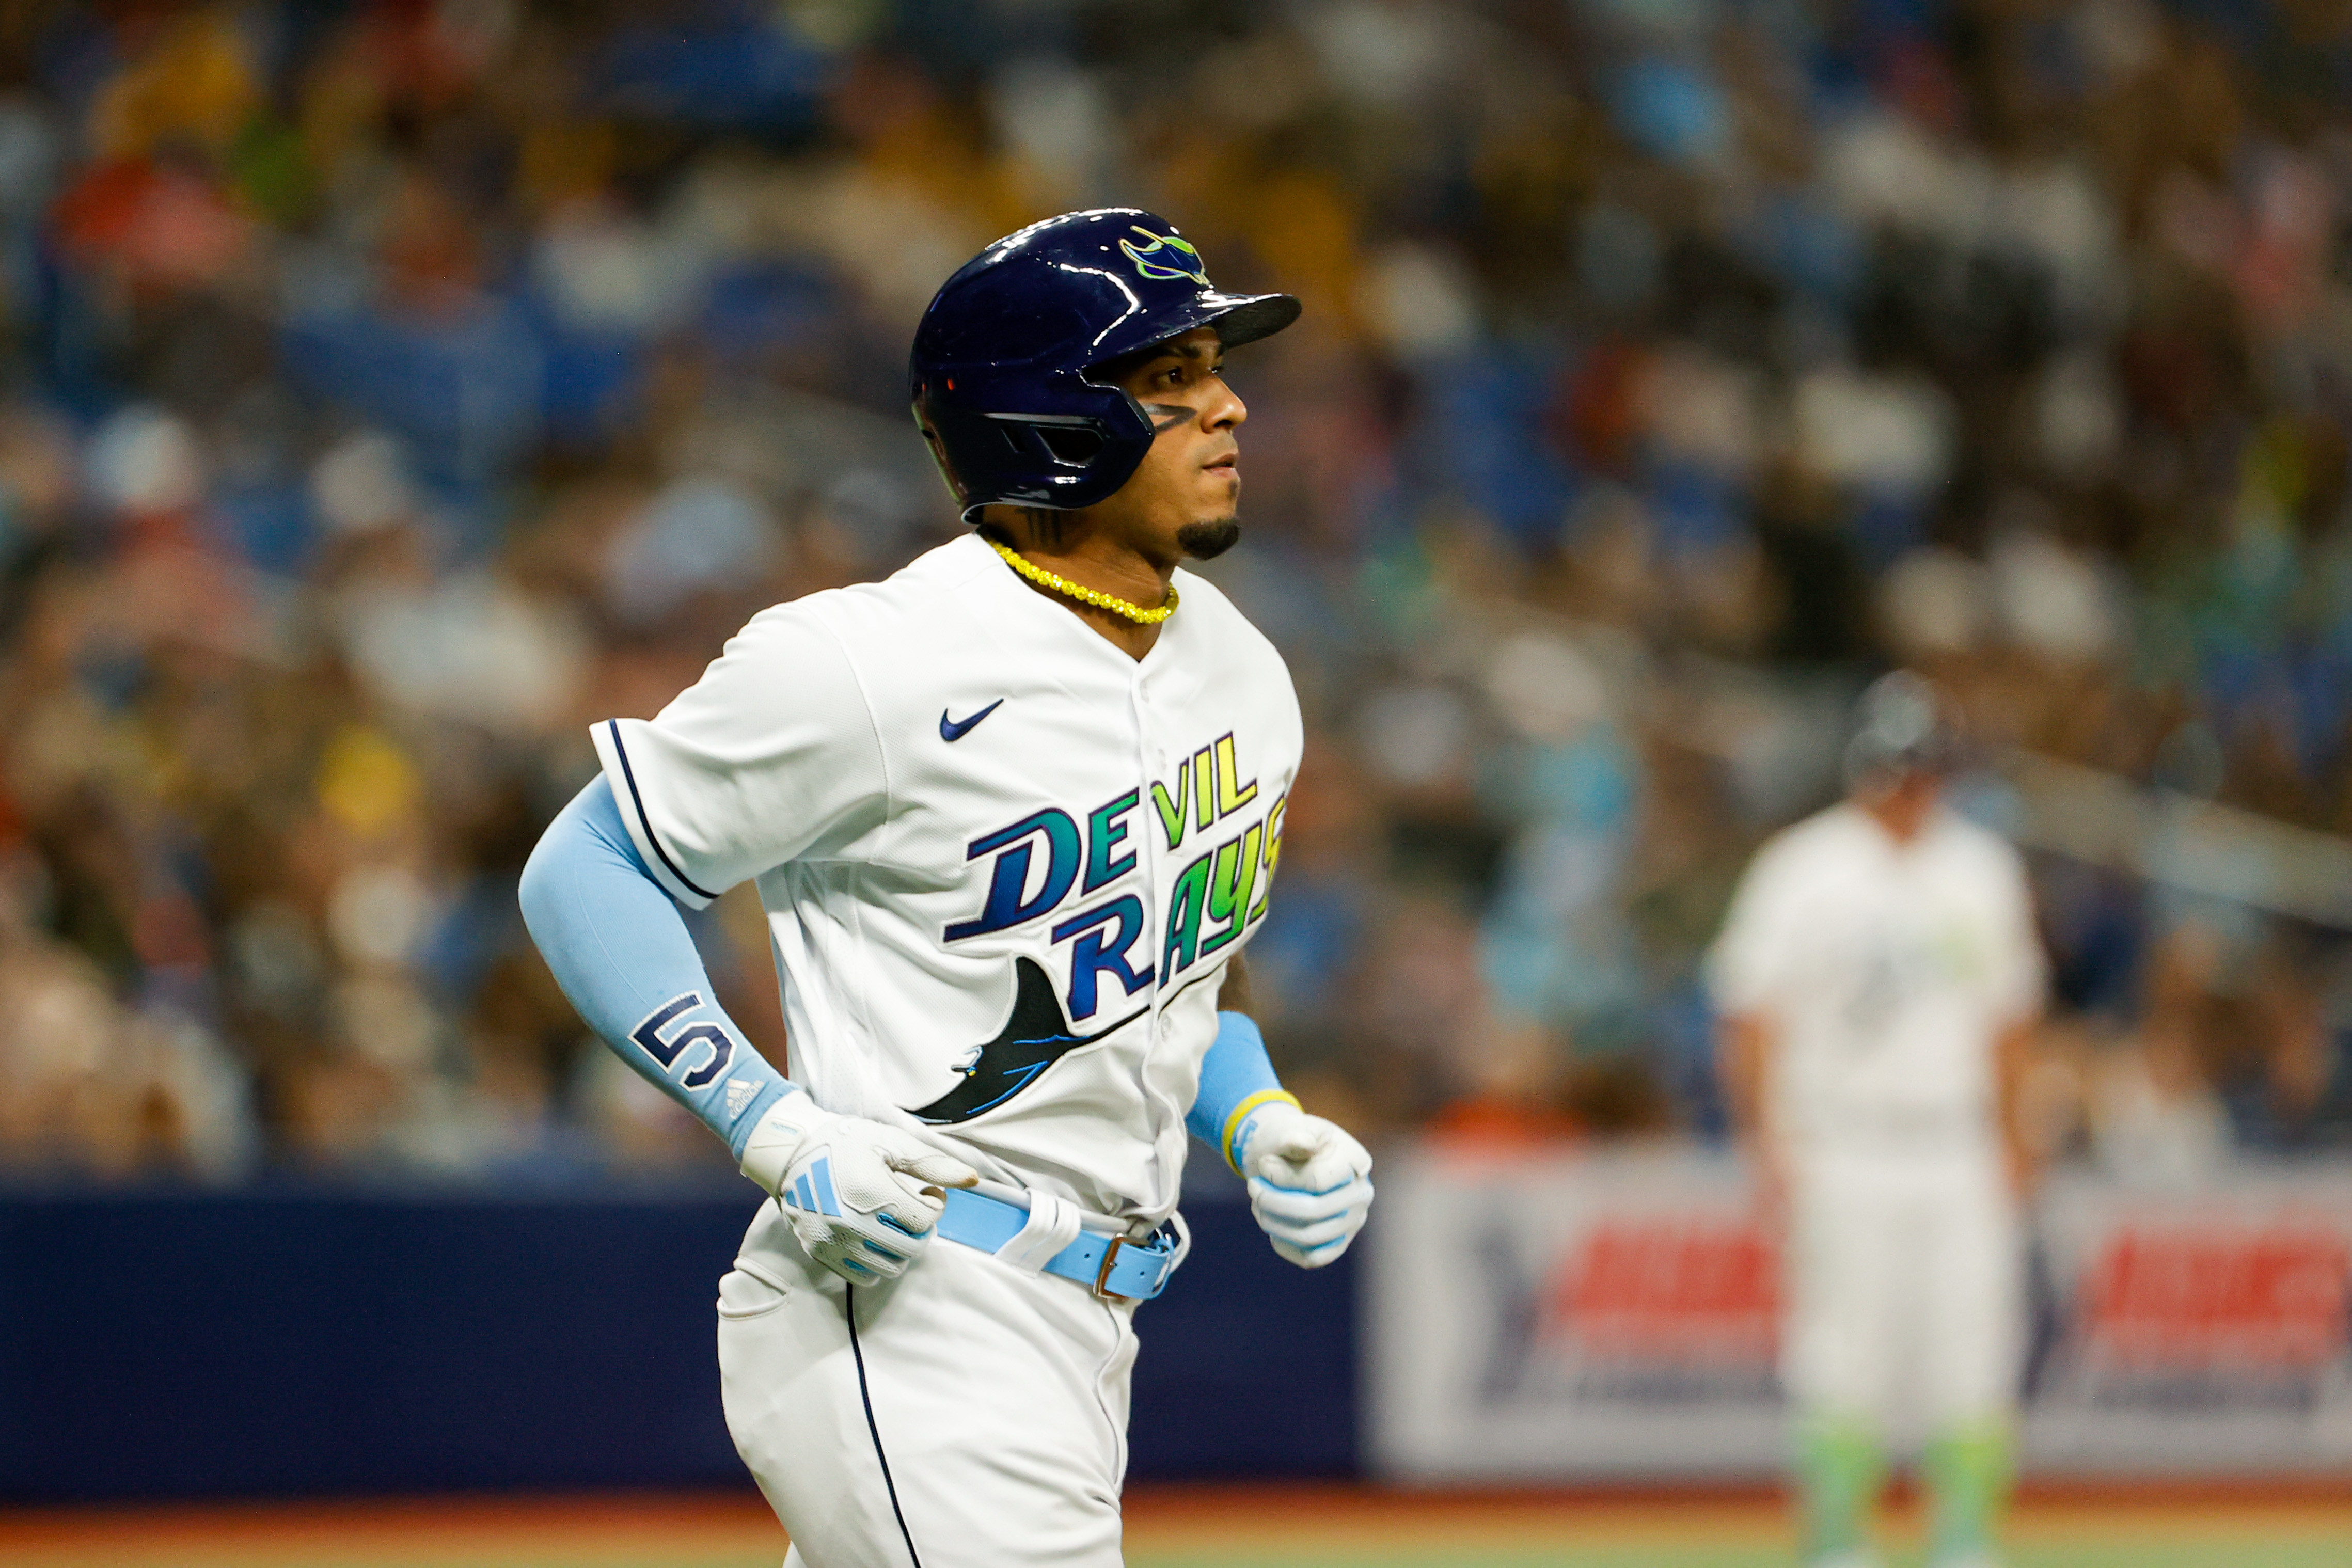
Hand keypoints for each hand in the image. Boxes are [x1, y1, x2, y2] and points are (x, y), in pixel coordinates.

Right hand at [739, 1091, 978, 1283]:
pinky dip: (877, 1263)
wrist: (792, 1152)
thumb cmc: (846, 1142)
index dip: (935, 1205)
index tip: (927, 1191)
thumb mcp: (891, 1143)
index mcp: (872, 1192)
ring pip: (890, 1267)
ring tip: (894, 1223)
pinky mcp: (820, 1253)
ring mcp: (833, 1241)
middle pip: (912, 1248)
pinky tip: (874, 1238)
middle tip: (913, 1209)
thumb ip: (933, 1164)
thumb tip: (974, 1180)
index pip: (925, 1220)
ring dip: (902, 1249)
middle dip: (922, 1229)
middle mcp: (851, 1222)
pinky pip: (863, 1277)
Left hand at [1235, 1100, 1372, 1268]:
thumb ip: (1292, 1135)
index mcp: (1356, 1162)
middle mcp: (1361, 1194)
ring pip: (1309, 1237)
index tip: (1263, 1164)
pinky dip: (1286, 1245)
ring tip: (1257, 1205)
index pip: (1318, 1181)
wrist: (1288, 1157)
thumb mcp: (1287, 1128)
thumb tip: (1303, 1143)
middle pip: (1314, 1211)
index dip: (1283, 1177)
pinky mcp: (1339, 1242)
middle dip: (1272, 1201)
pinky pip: (1312, 1258)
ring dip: (1273, 1223)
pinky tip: (1272, 1226)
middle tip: (1252, 1187)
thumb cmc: (1288, 1140)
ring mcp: (1352, 1221)